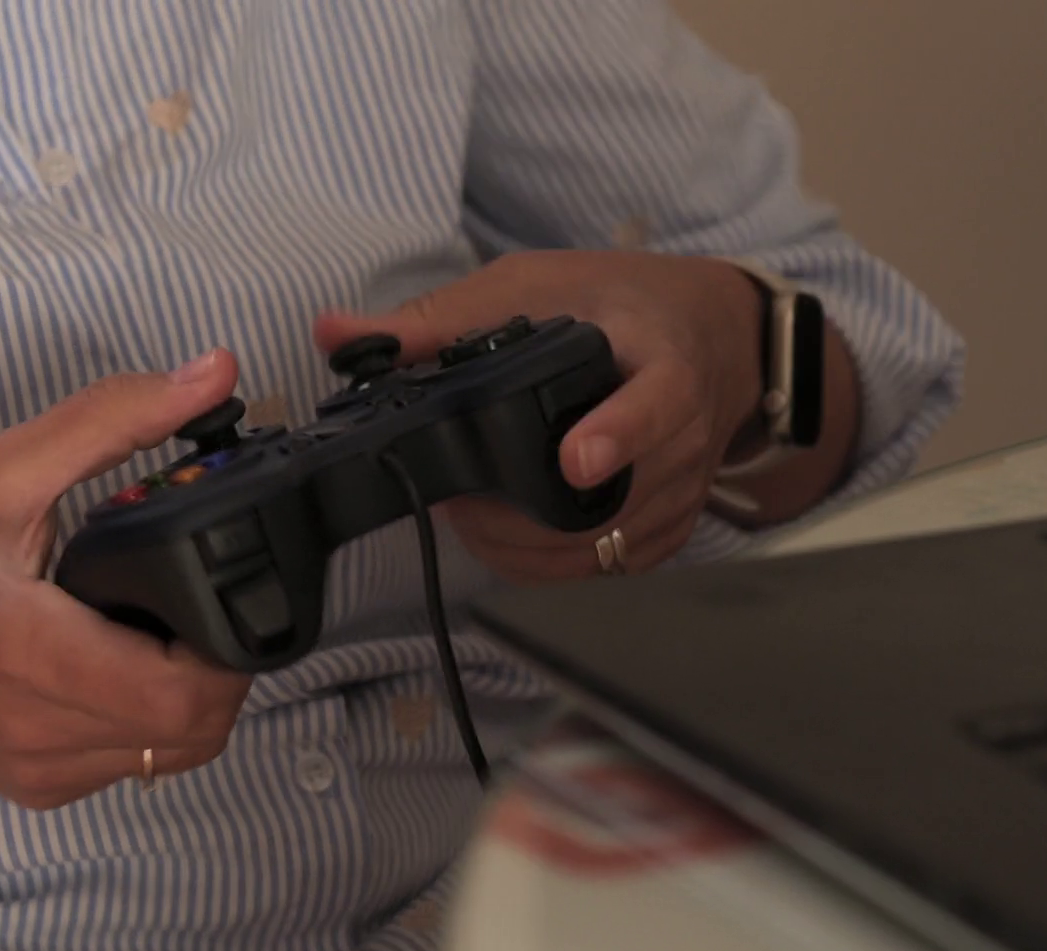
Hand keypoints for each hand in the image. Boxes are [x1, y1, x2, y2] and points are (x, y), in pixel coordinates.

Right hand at [0, 350, 255, 809]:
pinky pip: (132, 765)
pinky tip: (127, 666)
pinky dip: (152, 723)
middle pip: (196, 730)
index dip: (231, 646)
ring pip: (174, 756)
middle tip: (210, 602)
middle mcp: (38, 726)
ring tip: (167, 629)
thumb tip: (212, 374)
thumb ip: (114, 419)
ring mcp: (40, 768)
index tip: (227, 589)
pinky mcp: (37, 786)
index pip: (184, 693)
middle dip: (226, 666)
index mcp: (30, 651)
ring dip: (195, 698)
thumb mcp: (2, 470)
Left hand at [314, 251, 765, 581]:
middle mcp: (686, 434)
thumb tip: (336, 334)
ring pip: (607, 547)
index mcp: (664, 360)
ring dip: (528, 545)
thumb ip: (440, 319)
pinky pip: (610, 568)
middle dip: (527, 515)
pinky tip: (510, 537)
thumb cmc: (617, 303)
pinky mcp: (672, 528)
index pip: (659, 404)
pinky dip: (553, 565)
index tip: (575, 460)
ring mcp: (683, 489)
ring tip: (469, 512)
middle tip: (458, 497)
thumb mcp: (534, 285)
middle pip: (620, 499)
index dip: (619, 435)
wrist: (710, 337)